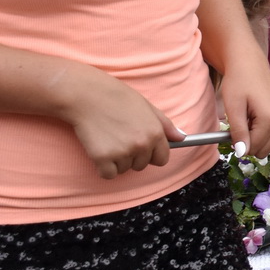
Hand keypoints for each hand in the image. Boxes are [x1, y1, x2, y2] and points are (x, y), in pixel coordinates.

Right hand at [62, 68, 187, 179]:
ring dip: (117, 160)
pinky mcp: (102, 158)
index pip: (162, 159)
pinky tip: (99, 148)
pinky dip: (102, 167)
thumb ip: (166, 125)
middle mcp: (142, 145)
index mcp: (155, 133)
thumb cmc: (117, 98)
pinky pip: (108, 174)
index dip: (151, 154)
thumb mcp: (147, 107)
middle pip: (142, 166)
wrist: (88, 95)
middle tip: (120, 137)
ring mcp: (122, 152)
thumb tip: (182, 137)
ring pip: (124, 170)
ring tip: (109, 138)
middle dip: (132, 156)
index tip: (142, 148)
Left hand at [218, 62, 269, 158]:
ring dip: (267, 143)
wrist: (251, 66)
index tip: (235, 133)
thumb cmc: (239, 83)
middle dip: (253, 144)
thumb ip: (238, 132)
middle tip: (245, 128)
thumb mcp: (233, 107)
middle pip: (267, 150)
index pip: (254, 148)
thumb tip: (242, 153)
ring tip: (257, 127)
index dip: (240, 145)